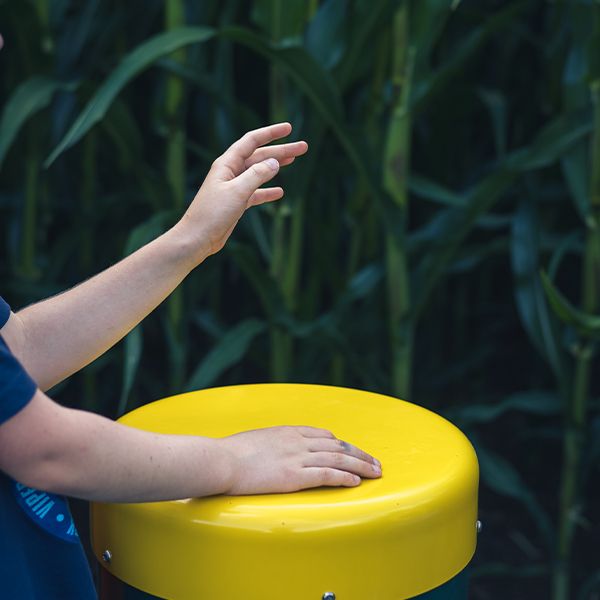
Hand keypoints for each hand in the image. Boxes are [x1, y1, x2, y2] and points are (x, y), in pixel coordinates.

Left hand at [175, 122, 307, 264]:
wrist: (197, 238)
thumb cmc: (212, 213)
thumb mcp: (237, 192)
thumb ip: (257, 175)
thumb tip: (275, 162)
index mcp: (227, 164)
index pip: (252, 141)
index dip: (271, 133)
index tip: (289, 128)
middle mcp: (230, 172)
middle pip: (260, 156)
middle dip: (281, 150)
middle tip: (303, 147)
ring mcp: (234, 188)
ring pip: (259, 172)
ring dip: (277, 167)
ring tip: (294, 160)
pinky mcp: (236, 203)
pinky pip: (256, 192)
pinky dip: (267, 191)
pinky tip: (280, 192)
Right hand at [218, 425, 381, 494]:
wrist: (221, 460)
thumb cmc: (230, 453)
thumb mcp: (254, 441)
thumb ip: (268, 444)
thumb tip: (267, 451)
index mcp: (288, 431)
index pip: (323, 435)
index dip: (341, 444)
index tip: (352, 451)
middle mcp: (297, 441)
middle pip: (338, 446)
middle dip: (360, 454)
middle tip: (376, 462)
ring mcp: (297, 457)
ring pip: (338, 459)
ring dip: (361, 466)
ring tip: (376, 473)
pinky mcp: (294, 476)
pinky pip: (326, 475)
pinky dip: (344, 477)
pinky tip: (356, 482)